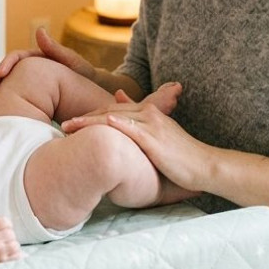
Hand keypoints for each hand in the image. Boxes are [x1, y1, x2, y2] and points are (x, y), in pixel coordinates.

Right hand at [0, 26, 96, 99]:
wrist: (90, 92)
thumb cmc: (83, 74)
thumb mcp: (71, 60)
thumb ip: (55, 48)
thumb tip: (39, 29)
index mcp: (36, 57)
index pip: (15, 57)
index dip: (6, 64)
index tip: (1, 74)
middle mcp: (29, 68)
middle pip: (6, 70)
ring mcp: (28, 81)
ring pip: (5, 83)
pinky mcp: (28, 94)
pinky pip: (11, 95)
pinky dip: (1, 99)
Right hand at [0, 216, 21, 265]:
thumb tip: (10, 223)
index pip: (5, 222)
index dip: (7, 224)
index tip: (6, 227)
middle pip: (11, 233)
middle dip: (9, 235)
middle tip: (4, 238)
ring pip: (15, 244)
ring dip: (12, 244)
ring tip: (7, 246)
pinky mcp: (1, 259)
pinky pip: (16, 255)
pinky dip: (15, 253)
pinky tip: (10, 252)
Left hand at [62, 84, 208, 192]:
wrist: (204, 165)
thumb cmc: (181, 156)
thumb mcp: (159, 136)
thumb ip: (140, 122)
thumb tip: (118, 102)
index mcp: (149, 113)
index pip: (113, 110)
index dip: (91, 115)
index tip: (73, 122)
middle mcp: (149, 114)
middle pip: (108, 111)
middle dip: (84, 117)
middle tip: (63, 124)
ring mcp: (152, 125)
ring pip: (114, 118)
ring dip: (89, 122)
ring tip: (68, 127)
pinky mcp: (155, 139)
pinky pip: (132, 129)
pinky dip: (117, 124)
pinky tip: (103, 122)